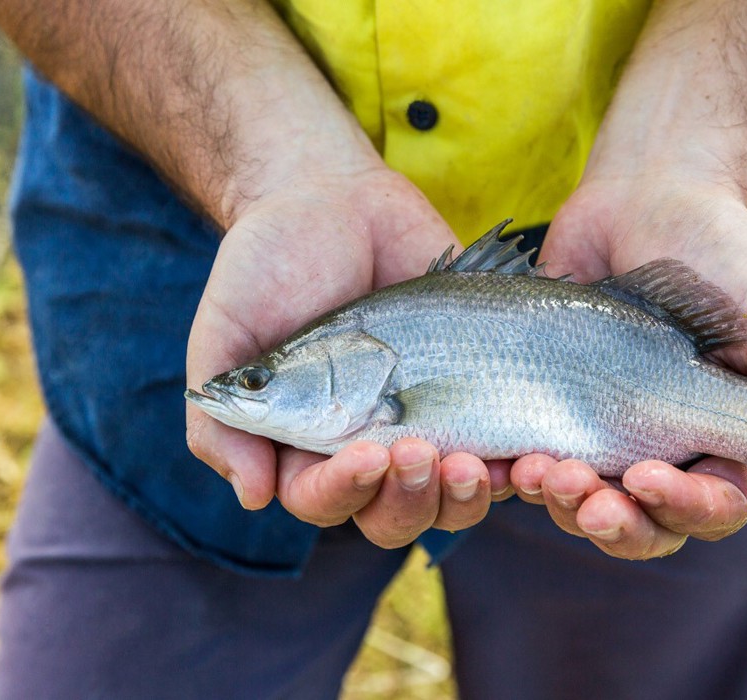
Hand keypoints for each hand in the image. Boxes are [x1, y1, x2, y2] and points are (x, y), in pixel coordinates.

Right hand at [186, 167, 503, 546]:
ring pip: (450, 501)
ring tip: (472, 462)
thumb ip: (222, 416)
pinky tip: (524, 453)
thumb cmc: (270, 265)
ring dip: (463, 497)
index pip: (321, 500)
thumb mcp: (227, 332)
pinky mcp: (477, 397)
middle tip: (422, 452)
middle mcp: (366, 446)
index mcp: (304, 445)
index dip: (344, 490)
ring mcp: (426, 425)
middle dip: (410, 501)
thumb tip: (253, 496)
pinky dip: (515, 466)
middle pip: (393, 517)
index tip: (367, 451)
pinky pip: (503, 453)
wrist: (335, 199)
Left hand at [510, 175, 746, 558]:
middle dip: (613, 521)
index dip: (683, 506)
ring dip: (560, 501)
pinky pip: (531, 464)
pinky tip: (502, 458)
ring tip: (535, 469)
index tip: (645, 475)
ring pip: (583, 504)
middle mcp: (666, 447)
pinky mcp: (550, 413)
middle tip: (583, 494)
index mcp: (724, 437)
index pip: (715, 507)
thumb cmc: (716, 249)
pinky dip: (516, 473)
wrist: (643, 195)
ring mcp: (605, 434)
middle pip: (644, 524)